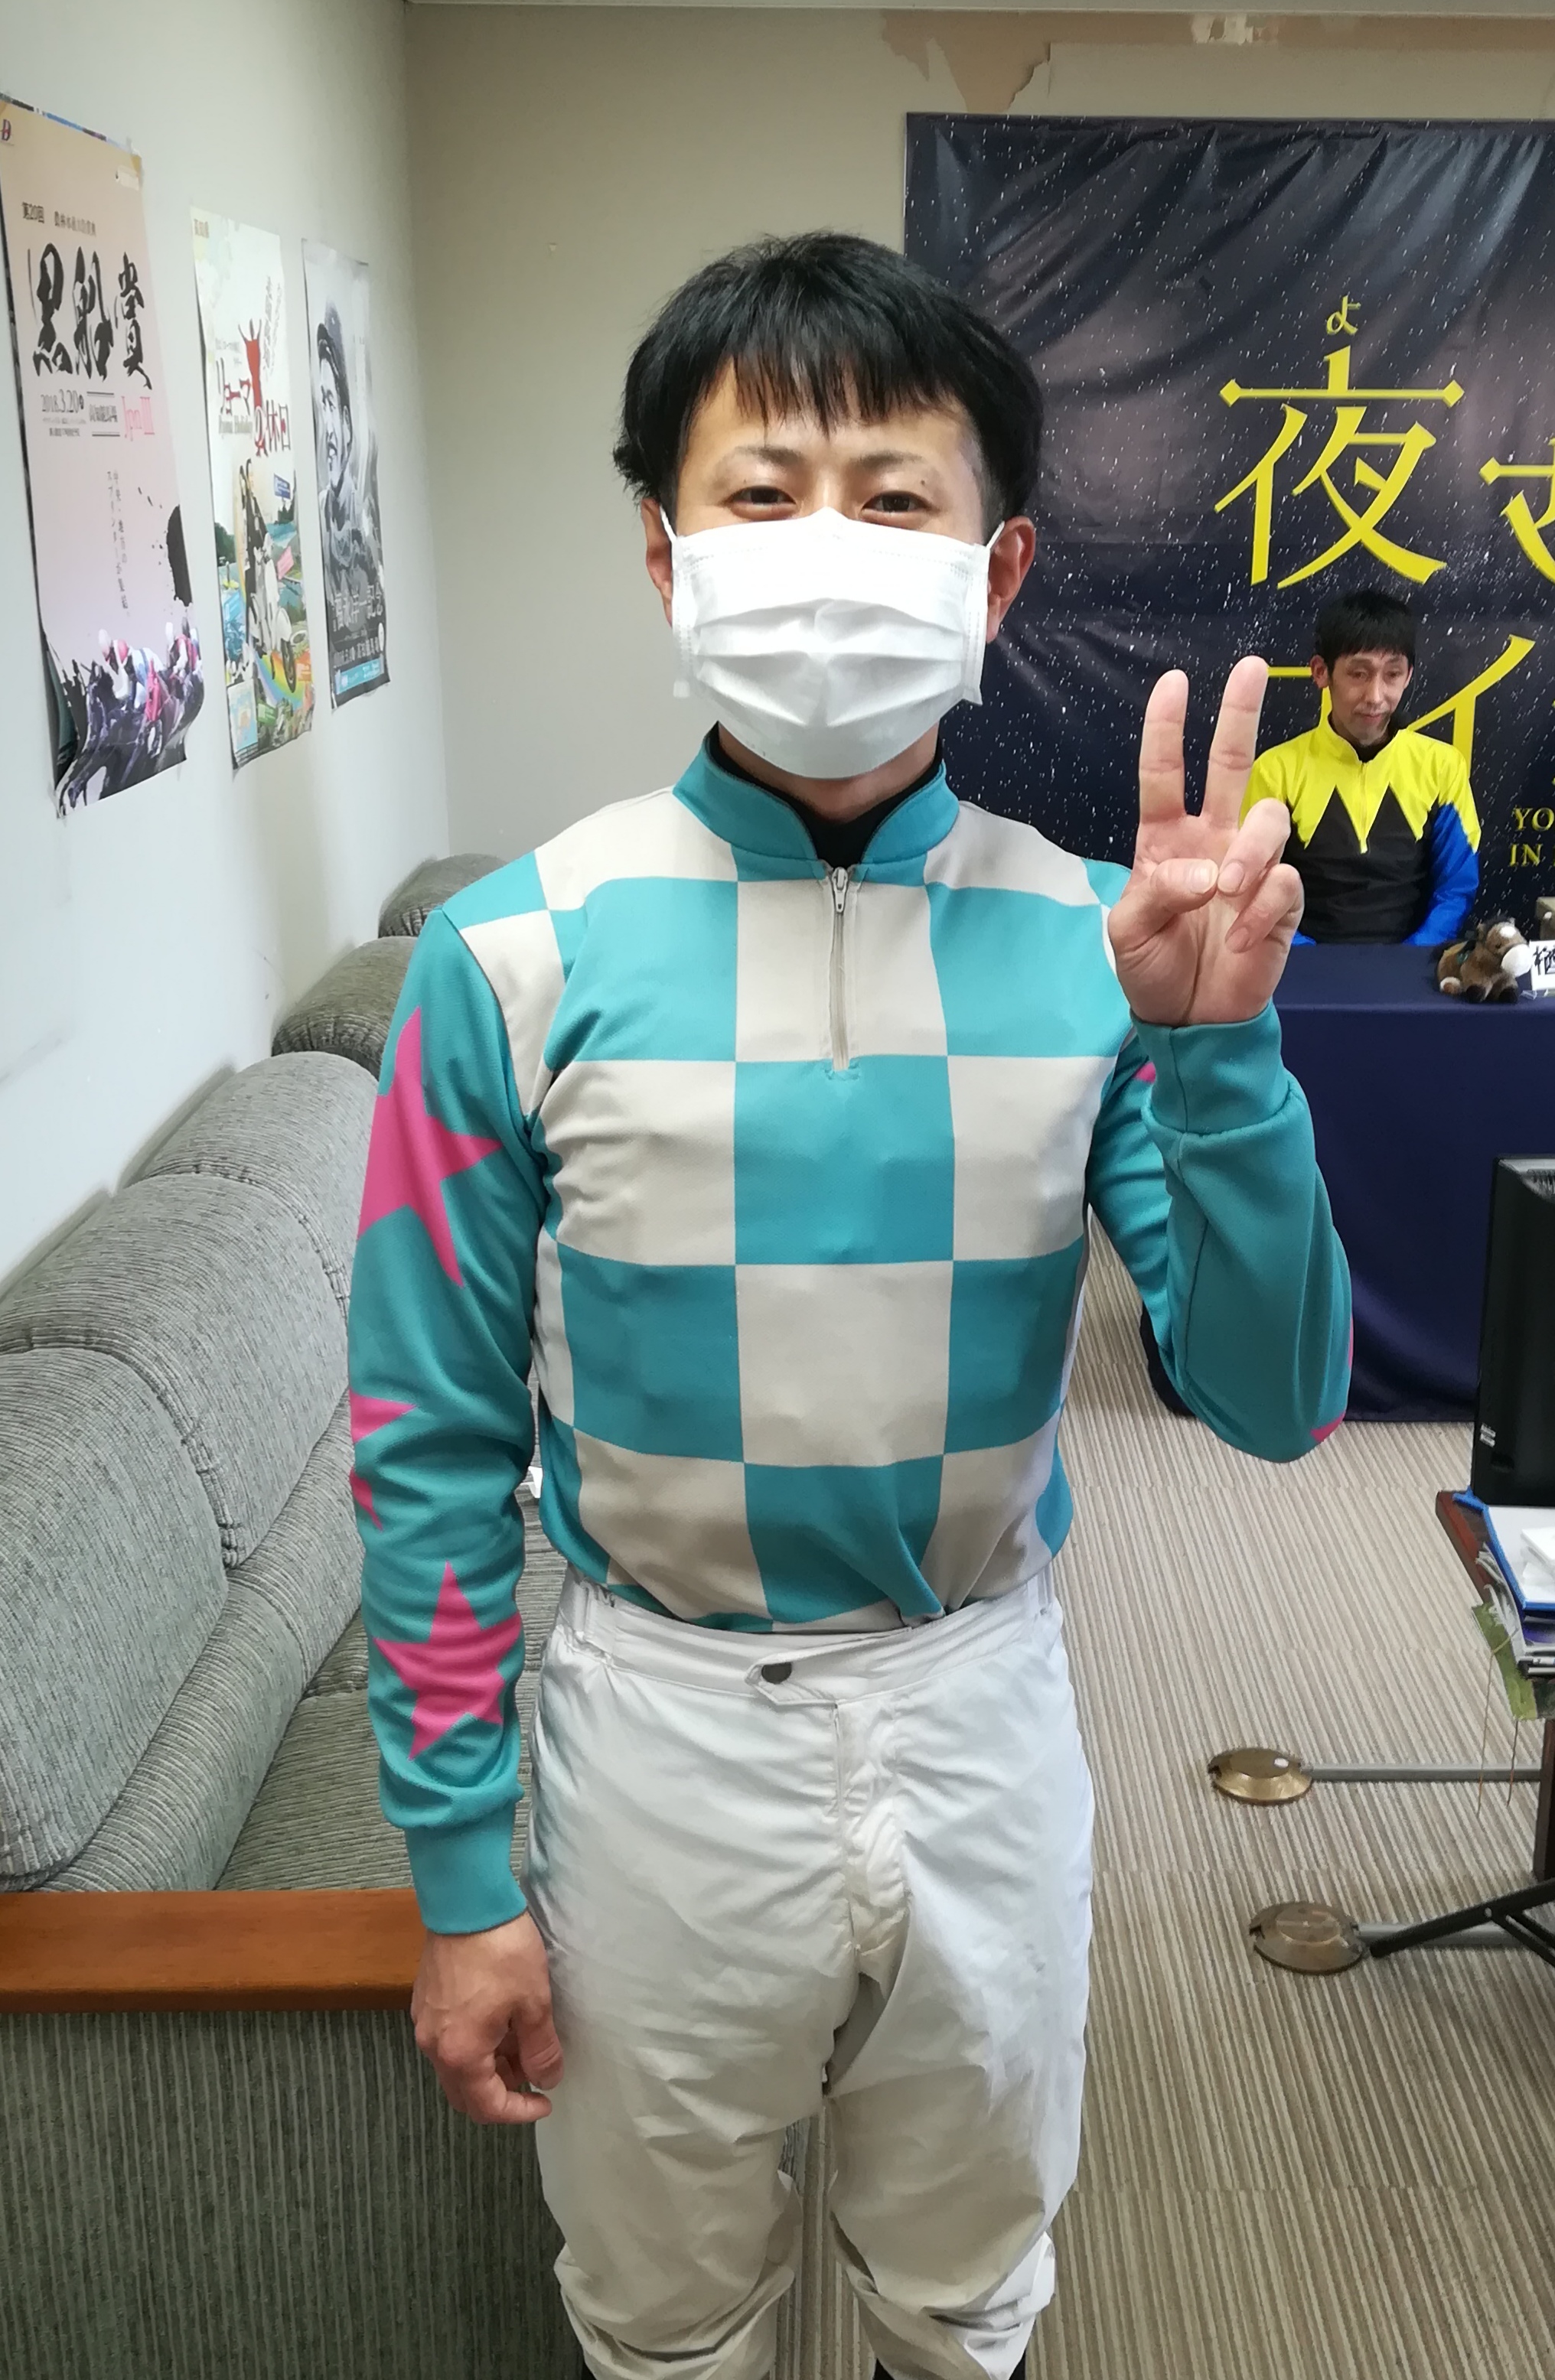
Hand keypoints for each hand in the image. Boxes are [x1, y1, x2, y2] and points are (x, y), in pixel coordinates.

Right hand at [411, 1909, 562, 2124]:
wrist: (466, 1901)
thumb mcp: (534, 2003)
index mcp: (459, 2053)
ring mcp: (425, 2022)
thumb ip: (541, 2049)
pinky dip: (474, 2045)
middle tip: (533, 2073)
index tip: (545, 2100)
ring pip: (456, 2066)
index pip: (486, 2106)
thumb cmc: (502, 1952)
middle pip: (464, 2092)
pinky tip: (500, 2022)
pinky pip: (448, 2040)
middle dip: (501, 2092)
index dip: (519, 2112)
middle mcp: (433, 2045)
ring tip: (522, 2043)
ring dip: (488, 2067)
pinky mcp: (425, 2001)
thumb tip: (547, 2079)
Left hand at [1108, 657, 1303, 1026]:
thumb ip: (1157, 893)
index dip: (1167, 728)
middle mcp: (1212, 840)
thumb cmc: (1151, 968)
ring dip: (1250, 850)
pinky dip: (1262, 909)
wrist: (1190, 1017)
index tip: (1174, 682)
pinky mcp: (1280, 900)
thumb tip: (1207, 872)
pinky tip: (1240, 940)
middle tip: (1251, 668)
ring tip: (1227, 891)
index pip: (1164, 773)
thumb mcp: (1129, 932)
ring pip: (1269, 818)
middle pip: (1232, 765)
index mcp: (1165, 839)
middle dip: (1240, 715)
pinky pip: (1284, 881)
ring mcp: (1250, 867)